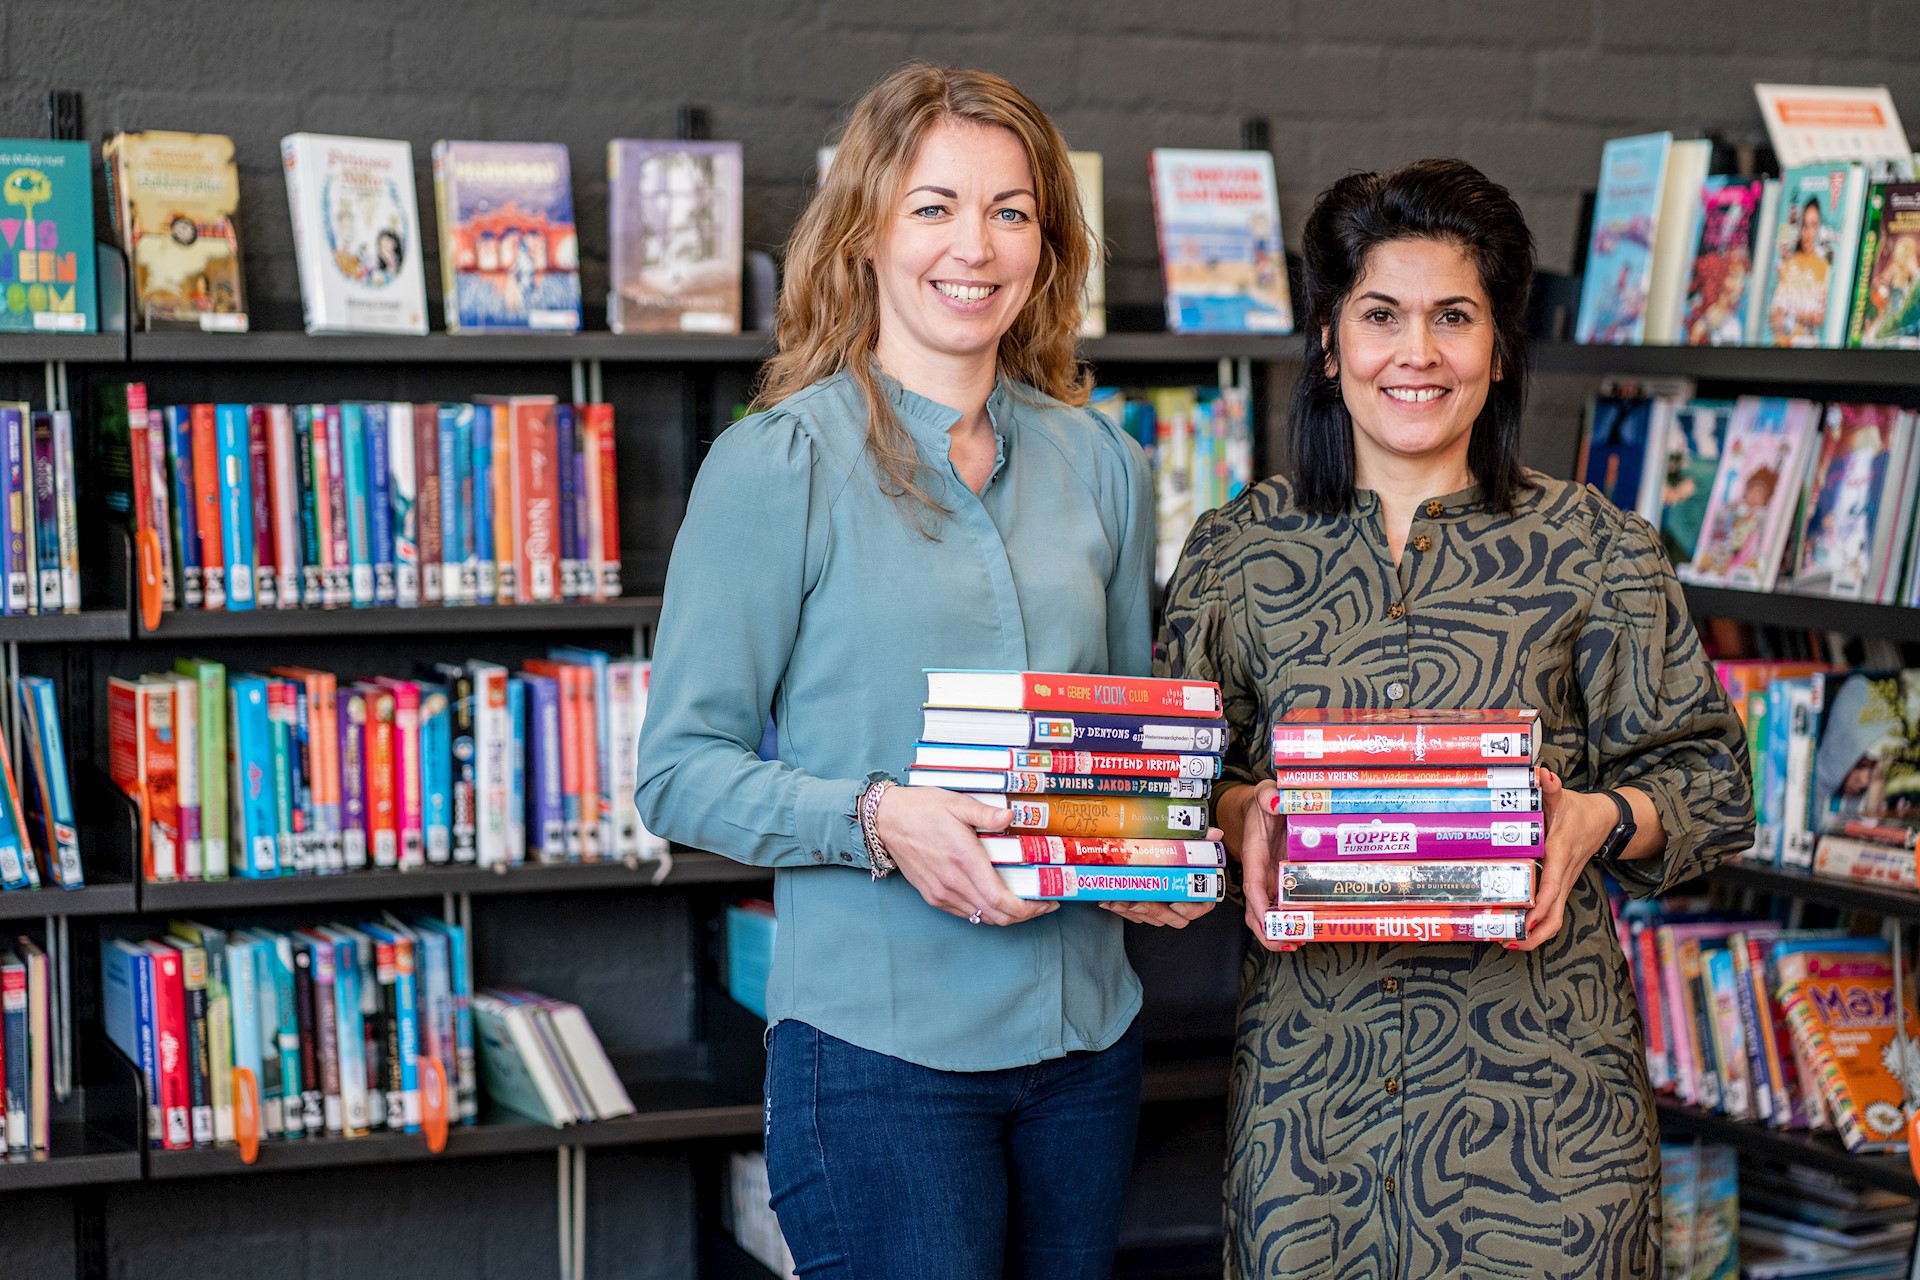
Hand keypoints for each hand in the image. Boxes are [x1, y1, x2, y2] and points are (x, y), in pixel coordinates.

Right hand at [874, 786, 1057, 925]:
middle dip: (1024, 915)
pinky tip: (996, 900)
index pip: (1000, 900)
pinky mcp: (933, 896)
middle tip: (1043, 904)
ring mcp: (941, 893)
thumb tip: (1011, 816)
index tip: (1046, 903)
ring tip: (1025, 902)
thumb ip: (985, 812)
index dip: (1028, 909)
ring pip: (981, 918)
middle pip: (995, 916)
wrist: (886, 821)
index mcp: (963, 860)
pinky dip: (986, 913)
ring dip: (1006, 915)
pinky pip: (966, 914)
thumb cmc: (922, 809)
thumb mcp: (956, 802)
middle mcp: (952, 883)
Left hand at [1099, 827, 1223, 926]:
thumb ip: (1201, 839)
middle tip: (1137, 900)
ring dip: (1134, 911)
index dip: (1190, 909)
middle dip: (1154, 911)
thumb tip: (1216, 833)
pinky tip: (1110, 901)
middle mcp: (1182, 905)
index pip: (1201, 907)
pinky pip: (1136, 916)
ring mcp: (1164, 910)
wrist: (1158, 858)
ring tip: (1118, 900)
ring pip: (1152, 919)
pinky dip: (1123, 910)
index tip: (1175, 904)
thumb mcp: (1189, 842)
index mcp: (1198, 891)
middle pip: (1174, 918)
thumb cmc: (1178, 854)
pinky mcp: (1146, 911)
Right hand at [1225, 781, 1289, 950]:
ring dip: (1277, 932)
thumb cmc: (1265, 801)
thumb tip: (1274, 802)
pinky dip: (1289, 920)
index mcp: (1254, 855)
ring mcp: (1270, 879)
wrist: (1266, 805)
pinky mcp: (1282, 880)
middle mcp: (1260, 872)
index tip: (1269, 921)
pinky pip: (1281, 905)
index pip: (1252, 885)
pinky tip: (1304, 930)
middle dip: (1267, 930)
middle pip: (1255, 909)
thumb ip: (1268, 796)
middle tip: (1288, 942)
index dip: (1259, 905)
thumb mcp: (1266, 793)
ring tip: (1297, 943)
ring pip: (1267, 913)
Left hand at [1512, 768, 1613, 952]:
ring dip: (1536, 935)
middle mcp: (1564, 875)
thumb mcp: (1562, 796)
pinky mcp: (1562, 887)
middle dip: (1535, 932)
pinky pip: (1553, 912)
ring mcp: (1564, 884)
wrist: (1604, 821)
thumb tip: (1542, 773)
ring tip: (1508, 941)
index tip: (1527, 919)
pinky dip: (1538, 926)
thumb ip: (1550, 787)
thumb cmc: (1577, 810)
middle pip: (1555, 913)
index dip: (1541, 904)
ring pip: (1556, 919)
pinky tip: (1517, 930)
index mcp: (1561, 854)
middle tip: (1507, 939)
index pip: (1553, 884)